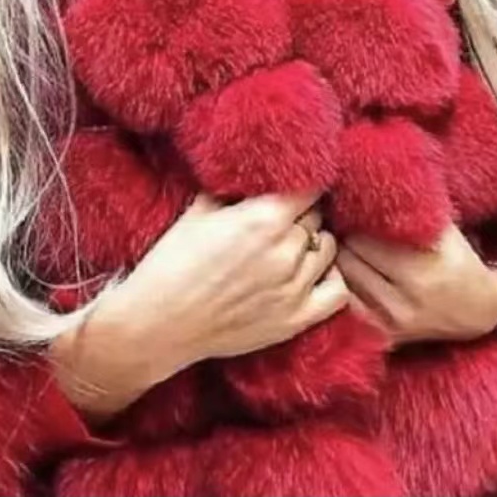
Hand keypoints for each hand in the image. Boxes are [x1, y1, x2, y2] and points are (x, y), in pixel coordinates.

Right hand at [51, 192, 346, 420]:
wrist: (159, 323)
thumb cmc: (172, 262)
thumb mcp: (199, 210)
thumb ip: (235, 189)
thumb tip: (253, 173)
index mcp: (263, 217)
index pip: (310, 187)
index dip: (302, 182)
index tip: (292, 185)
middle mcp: (286, 250)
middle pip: (317, 216)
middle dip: (302, 212)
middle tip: (282, 216)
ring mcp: (295, 287)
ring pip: (328, 248)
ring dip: (314, 241)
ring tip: (291, 244)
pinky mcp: (296, 319)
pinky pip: (338, 291)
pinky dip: (330, 277)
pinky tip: (310, 273)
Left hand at [336, 224, 496, 346]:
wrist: (480, 311)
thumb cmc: (460, 261)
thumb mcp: (444, 230)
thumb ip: (411, 212)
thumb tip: (371, 192)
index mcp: (419, 273)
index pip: (361, 239)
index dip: (356, 220)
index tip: (356, 210)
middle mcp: (402, 302)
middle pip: (348, 258)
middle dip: (346, 239)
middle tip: (348, 226)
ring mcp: (391, 323)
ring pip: (344, 280)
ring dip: (344, 260)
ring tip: (351, 247)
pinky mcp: (385, 336)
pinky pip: (348, 304)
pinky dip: (347, 285)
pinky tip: (355, 272)